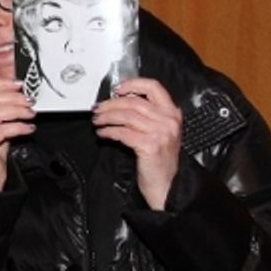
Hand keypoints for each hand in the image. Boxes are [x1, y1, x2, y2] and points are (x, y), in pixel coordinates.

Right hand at [0, 79, 34, 191]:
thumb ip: (1, 109)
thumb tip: (20, 93)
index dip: (3, 83)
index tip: (20, 84)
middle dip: (14, 97)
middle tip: (30, 101)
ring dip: (18, 111)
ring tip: (31, 114)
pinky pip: (2, 129)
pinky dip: (19, 127)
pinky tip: (28, 129)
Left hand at [92, 77, 181, 209]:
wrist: (168, 186)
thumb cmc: (160, 161)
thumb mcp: (161, 133)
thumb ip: (148, 116)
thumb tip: (119, 103)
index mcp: (172, 113)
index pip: (154, 87)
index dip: (133, 84)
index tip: (116, 89)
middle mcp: (168, 120)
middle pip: (134, 101)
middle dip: (111, 104)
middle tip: (98, 109)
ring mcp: (160, 132)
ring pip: (126, 115)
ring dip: (107, 117)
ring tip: (97, 121)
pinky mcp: (150, 145)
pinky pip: (122, 132)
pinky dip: (108, 131)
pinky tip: (102, 133)